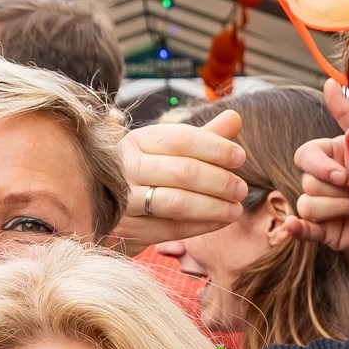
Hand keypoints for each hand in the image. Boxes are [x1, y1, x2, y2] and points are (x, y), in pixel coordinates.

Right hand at [114, 106, 247, 246]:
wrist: (106, 217)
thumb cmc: (145, 179)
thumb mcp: (169, 154)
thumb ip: (202, 138)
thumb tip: (235, 117)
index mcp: (136, 142)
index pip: (180, 139)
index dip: (215, 147)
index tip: (239, 157)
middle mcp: (124, 168)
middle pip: (182, 171)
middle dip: (219, 181)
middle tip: (241, 189)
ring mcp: (121, 201)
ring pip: (177, 202)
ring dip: (214, 206)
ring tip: (236, 209)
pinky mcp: (126, 231)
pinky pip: (171, 229)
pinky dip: (202, 225)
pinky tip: (220, 221)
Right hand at [283, 77, 348, 248]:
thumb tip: (331, 84)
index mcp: (330, 156)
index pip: (305, 155)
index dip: (319, 166)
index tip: (341, 174)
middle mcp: (321, 180)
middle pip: (308, 181)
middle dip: (338, 191)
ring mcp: (320, 206)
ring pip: (307, 204)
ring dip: (337, 209)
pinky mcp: (321, 230)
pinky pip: (300, 228)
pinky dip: (296, 228)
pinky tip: (293, 226)